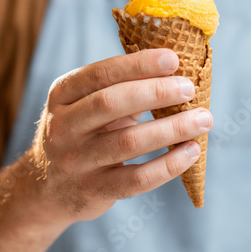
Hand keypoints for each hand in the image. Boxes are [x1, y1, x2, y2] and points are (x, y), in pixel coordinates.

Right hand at [28, 48, 211, 222]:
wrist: (47, 188)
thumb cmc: (83, 131)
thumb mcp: (85, 104)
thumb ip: (120, 88)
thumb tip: (176, 71)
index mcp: (62, 94)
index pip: (101, 73)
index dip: (138, 65)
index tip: (173, 60)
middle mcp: (63, 126)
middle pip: (112, 103)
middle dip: (156, 92)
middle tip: (190, 89)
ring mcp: (75, 161)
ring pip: (128, 142)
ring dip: (172, 129)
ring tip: (203, 119)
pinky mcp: (92, 191)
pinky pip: (136, 179)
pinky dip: (168, 165)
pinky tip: (191, 152)